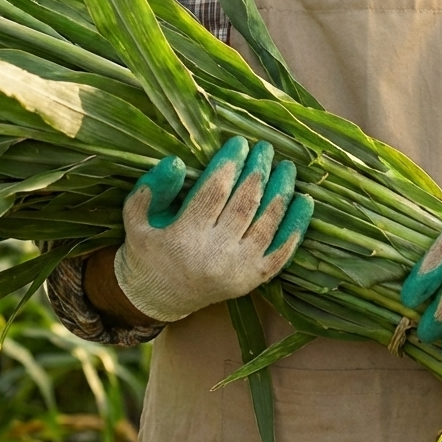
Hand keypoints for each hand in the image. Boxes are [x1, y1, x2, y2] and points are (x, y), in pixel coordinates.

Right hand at [114, 137, 312, 322]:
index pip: (214, 192)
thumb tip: (176, 161)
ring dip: (281, 191)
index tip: (239, 143)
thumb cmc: (147, 252)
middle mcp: (215, 254)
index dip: (230, 164)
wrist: (159, 299)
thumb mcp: (136, 219)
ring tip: (287, 167)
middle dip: (258, 171)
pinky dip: (296, 226)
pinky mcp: (254, 279)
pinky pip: (282, 251)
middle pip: (245, 204)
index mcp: (185, 237)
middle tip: (265, 148)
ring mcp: (239, 269)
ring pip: (267, 223)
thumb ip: (150, 189)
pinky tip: (304, 201)